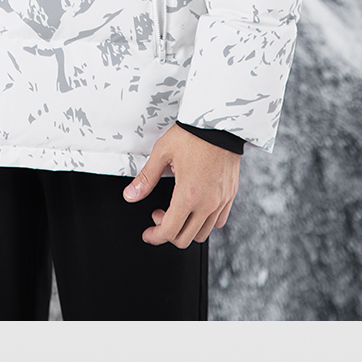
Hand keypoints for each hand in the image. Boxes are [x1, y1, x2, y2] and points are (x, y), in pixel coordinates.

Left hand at [123, 124, 239, 246]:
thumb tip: (131, 195)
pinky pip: (218, 221)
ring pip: (203, 233)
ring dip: (186, 228)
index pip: (169, 231)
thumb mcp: (162, 153)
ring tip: (177, 209)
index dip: (155, 237)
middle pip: (185, 238)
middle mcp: (207, 202)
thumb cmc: (192, 135)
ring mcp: (221, 201)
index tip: (149, 233)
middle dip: (167, 232)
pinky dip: (205, 221)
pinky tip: (196, 206)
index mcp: (188, 194)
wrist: (219, 123)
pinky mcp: (230, 195)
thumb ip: (146, 178)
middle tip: (159, 216)